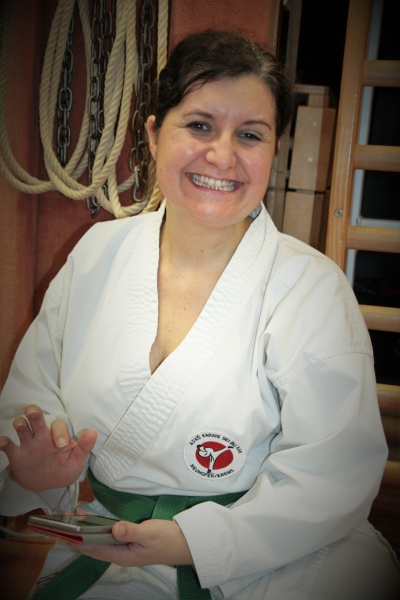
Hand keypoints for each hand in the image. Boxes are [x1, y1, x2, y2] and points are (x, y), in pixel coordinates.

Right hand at [0, 404, 96, 490]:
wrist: (49, 485)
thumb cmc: (65, 468)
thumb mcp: (77, 460)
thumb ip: (84, 447)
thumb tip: (93, 432)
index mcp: (57, 436)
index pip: (58, 426)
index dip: (59, 432)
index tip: (61, 445)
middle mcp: (42, 436)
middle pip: (37, 419)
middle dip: (34, 413)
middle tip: (33, 412)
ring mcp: (28, 444)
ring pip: (22, 428)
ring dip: (20, 424)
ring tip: (20, 425)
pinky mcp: (17, 455)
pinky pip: (9, 447)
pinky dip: (3, 443)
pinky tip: (2, 442)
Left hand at [73, 519, 193, 566]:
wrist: (184, 542)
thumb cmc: (167, 539)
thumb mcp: (149, 533)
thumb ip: (131, 531)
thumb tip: (114, 528)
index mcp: (122, 555)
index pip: (94, 549)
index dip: (78, 539)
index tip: (66, 529)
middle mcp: (119, 553)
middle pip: (93, 545)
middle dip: (79, 534)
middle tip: (66, 518)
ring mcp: (124, 548)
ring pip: (100, 540)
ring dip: (88, 529)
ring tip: (75, 516)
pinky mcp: (129, 540)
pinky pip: (108, 536)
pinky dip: (98, 527)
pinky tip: (94, 520)